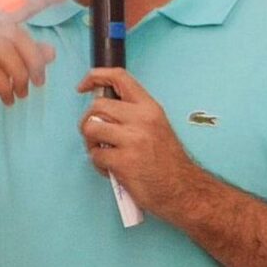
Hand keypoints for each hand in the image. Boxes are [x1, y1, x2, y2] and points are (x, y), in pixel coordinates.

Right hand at [0, 0, 70, 107]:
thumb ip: (24, 57)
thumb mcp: (1, 66)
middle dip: (33, 61)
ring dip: (19, 77)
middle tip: (39, 84)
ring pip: (6, 52)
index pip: (23, 8)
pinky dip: (4, 87)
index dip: (45, 0)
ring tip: (20, 95)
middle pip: (18, 35)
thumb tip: (52, 51)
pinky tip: (7, 99)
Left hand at [78, 67, 198, 216]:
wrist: (183, 190)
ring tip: (102, 151)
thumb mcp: (156, 125)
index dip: (96, 77)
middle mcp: (141, 119)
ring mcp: (131, 140)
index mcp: (149, 107)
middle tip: (94, 135)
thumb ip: (132, 113)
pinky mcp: (123, 162)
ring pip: (90, 128)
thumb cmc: (167, 161)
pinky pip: (95, 155)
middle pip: (97, 106)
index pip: (119, 77)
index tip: (83, 87)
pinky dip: (98, 163)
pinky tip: (111, 169)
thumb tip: (101, 108)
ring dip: (90, 142)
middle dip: (88, 121)